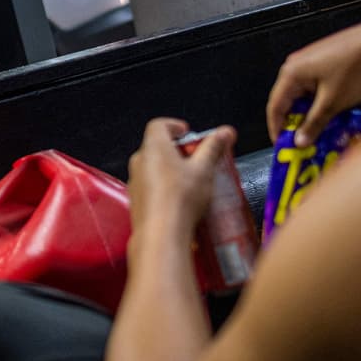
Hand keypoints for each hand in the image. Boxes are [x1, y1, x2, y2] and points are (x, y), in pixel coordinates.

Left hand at [127, 118, 236, 238]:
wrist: (161, 235)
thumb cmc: (180, 199)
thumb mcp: (204, 169)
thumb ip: (213, 148)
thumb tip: (225, 132)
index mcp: (153, 147)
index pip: (159, 125)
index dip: (174, 126)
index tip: (188, 133)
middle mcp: (140, 161)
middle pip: (157, 146)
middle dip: (177, 151)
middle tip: (196, 159)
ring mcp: (135, 182)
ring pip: (153, 168)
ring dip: (170, 170)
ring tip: (191, 182)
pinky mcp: (136, 201)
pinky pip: (150, 187)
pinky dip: (164, 187)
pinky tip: (180, 200)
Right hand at [266, 18, 360, 146]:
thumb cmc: (355, 66)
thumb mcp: (332, 102)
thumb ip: (314, 123)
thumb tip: (301, 139)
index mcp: (292, 73)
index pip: (274, 106)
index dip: (276, 128)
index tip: (283, 144)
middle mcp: (297, 64)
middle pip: (287, 100)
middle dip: (295, 122)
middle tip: (304, 140)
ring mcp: (310, 61)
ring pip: (302, 94)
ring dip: (308, 112)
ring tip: (320, 129)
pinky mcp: (322, 61)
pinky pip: (312, 86)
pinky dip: (317, 101)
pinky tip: (329, 112)